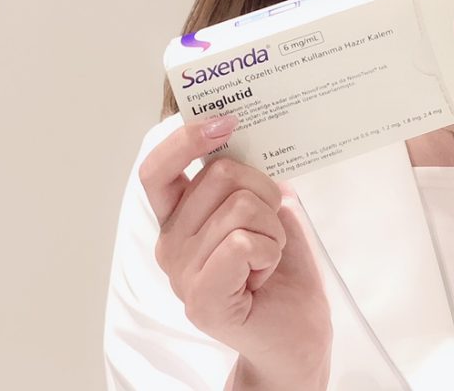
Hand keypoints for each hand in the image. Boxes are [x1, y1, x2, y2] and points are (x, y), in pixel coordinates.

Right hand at [139, 116, 332, 379]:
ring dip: (273, 227)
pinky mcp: (202, 300)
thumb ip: (242, 177)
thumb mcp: (262, 207)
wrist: (296, 332)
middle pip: (220, 175)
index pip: (157, 169)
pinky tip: (263, 276)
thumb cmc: (280, 267)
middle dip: (264, 190)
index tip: (226, 121)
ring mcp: (182, 275)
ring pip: (240, 206)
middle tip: (270, 226)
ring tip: (267, 257)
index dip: (185, 139)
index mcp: (178, 218)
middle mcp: (170, 244)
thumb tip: (242, 130)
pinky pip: (243, 242)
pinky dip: (269, 251)